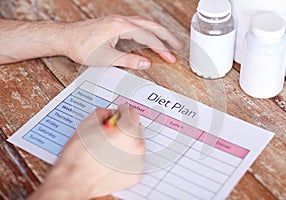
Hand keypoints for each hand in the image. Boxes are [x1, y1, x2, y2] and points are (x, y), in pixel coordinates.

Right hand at [28, 105, 144, 199]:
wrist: (74, 181)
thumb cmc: (79, 156)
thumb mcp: (87, 124)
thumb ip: (103, 113)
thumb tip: (110, 114)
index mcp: (127, 131)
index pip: (132, 112)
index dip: (121, 111)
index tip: (117, 114)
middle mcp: (137, 146)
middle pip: (135, 128)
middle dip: (123, 127)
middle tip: (108, 133)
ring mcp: (138, 162)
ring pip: (135, 144)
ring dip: (125, 143)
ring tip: (107, 149)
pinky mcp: (135, 174)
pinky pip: (133, 160)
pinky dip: (125, 158)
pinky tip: (110, 160)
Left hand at [63, 15, 183, 68]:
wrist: (66, 38)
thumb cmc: (81, 47)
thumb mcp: (106, 58)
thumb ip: (128, 60)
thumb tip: (146, 62)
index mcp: (121, 27)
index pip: (148, 37)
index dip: (161, 48)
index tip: (170, 57)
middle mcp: (121, 21)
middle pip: (151, 26)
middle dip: (166, 36)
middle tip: (178, 45)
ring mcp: (118, 21)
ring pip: (145, 23)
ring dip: (158, 32)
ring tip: (169, 41)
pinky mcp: (115, 24)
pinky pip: (137, 25)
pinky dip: (148, 32)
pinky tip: (150, 38)